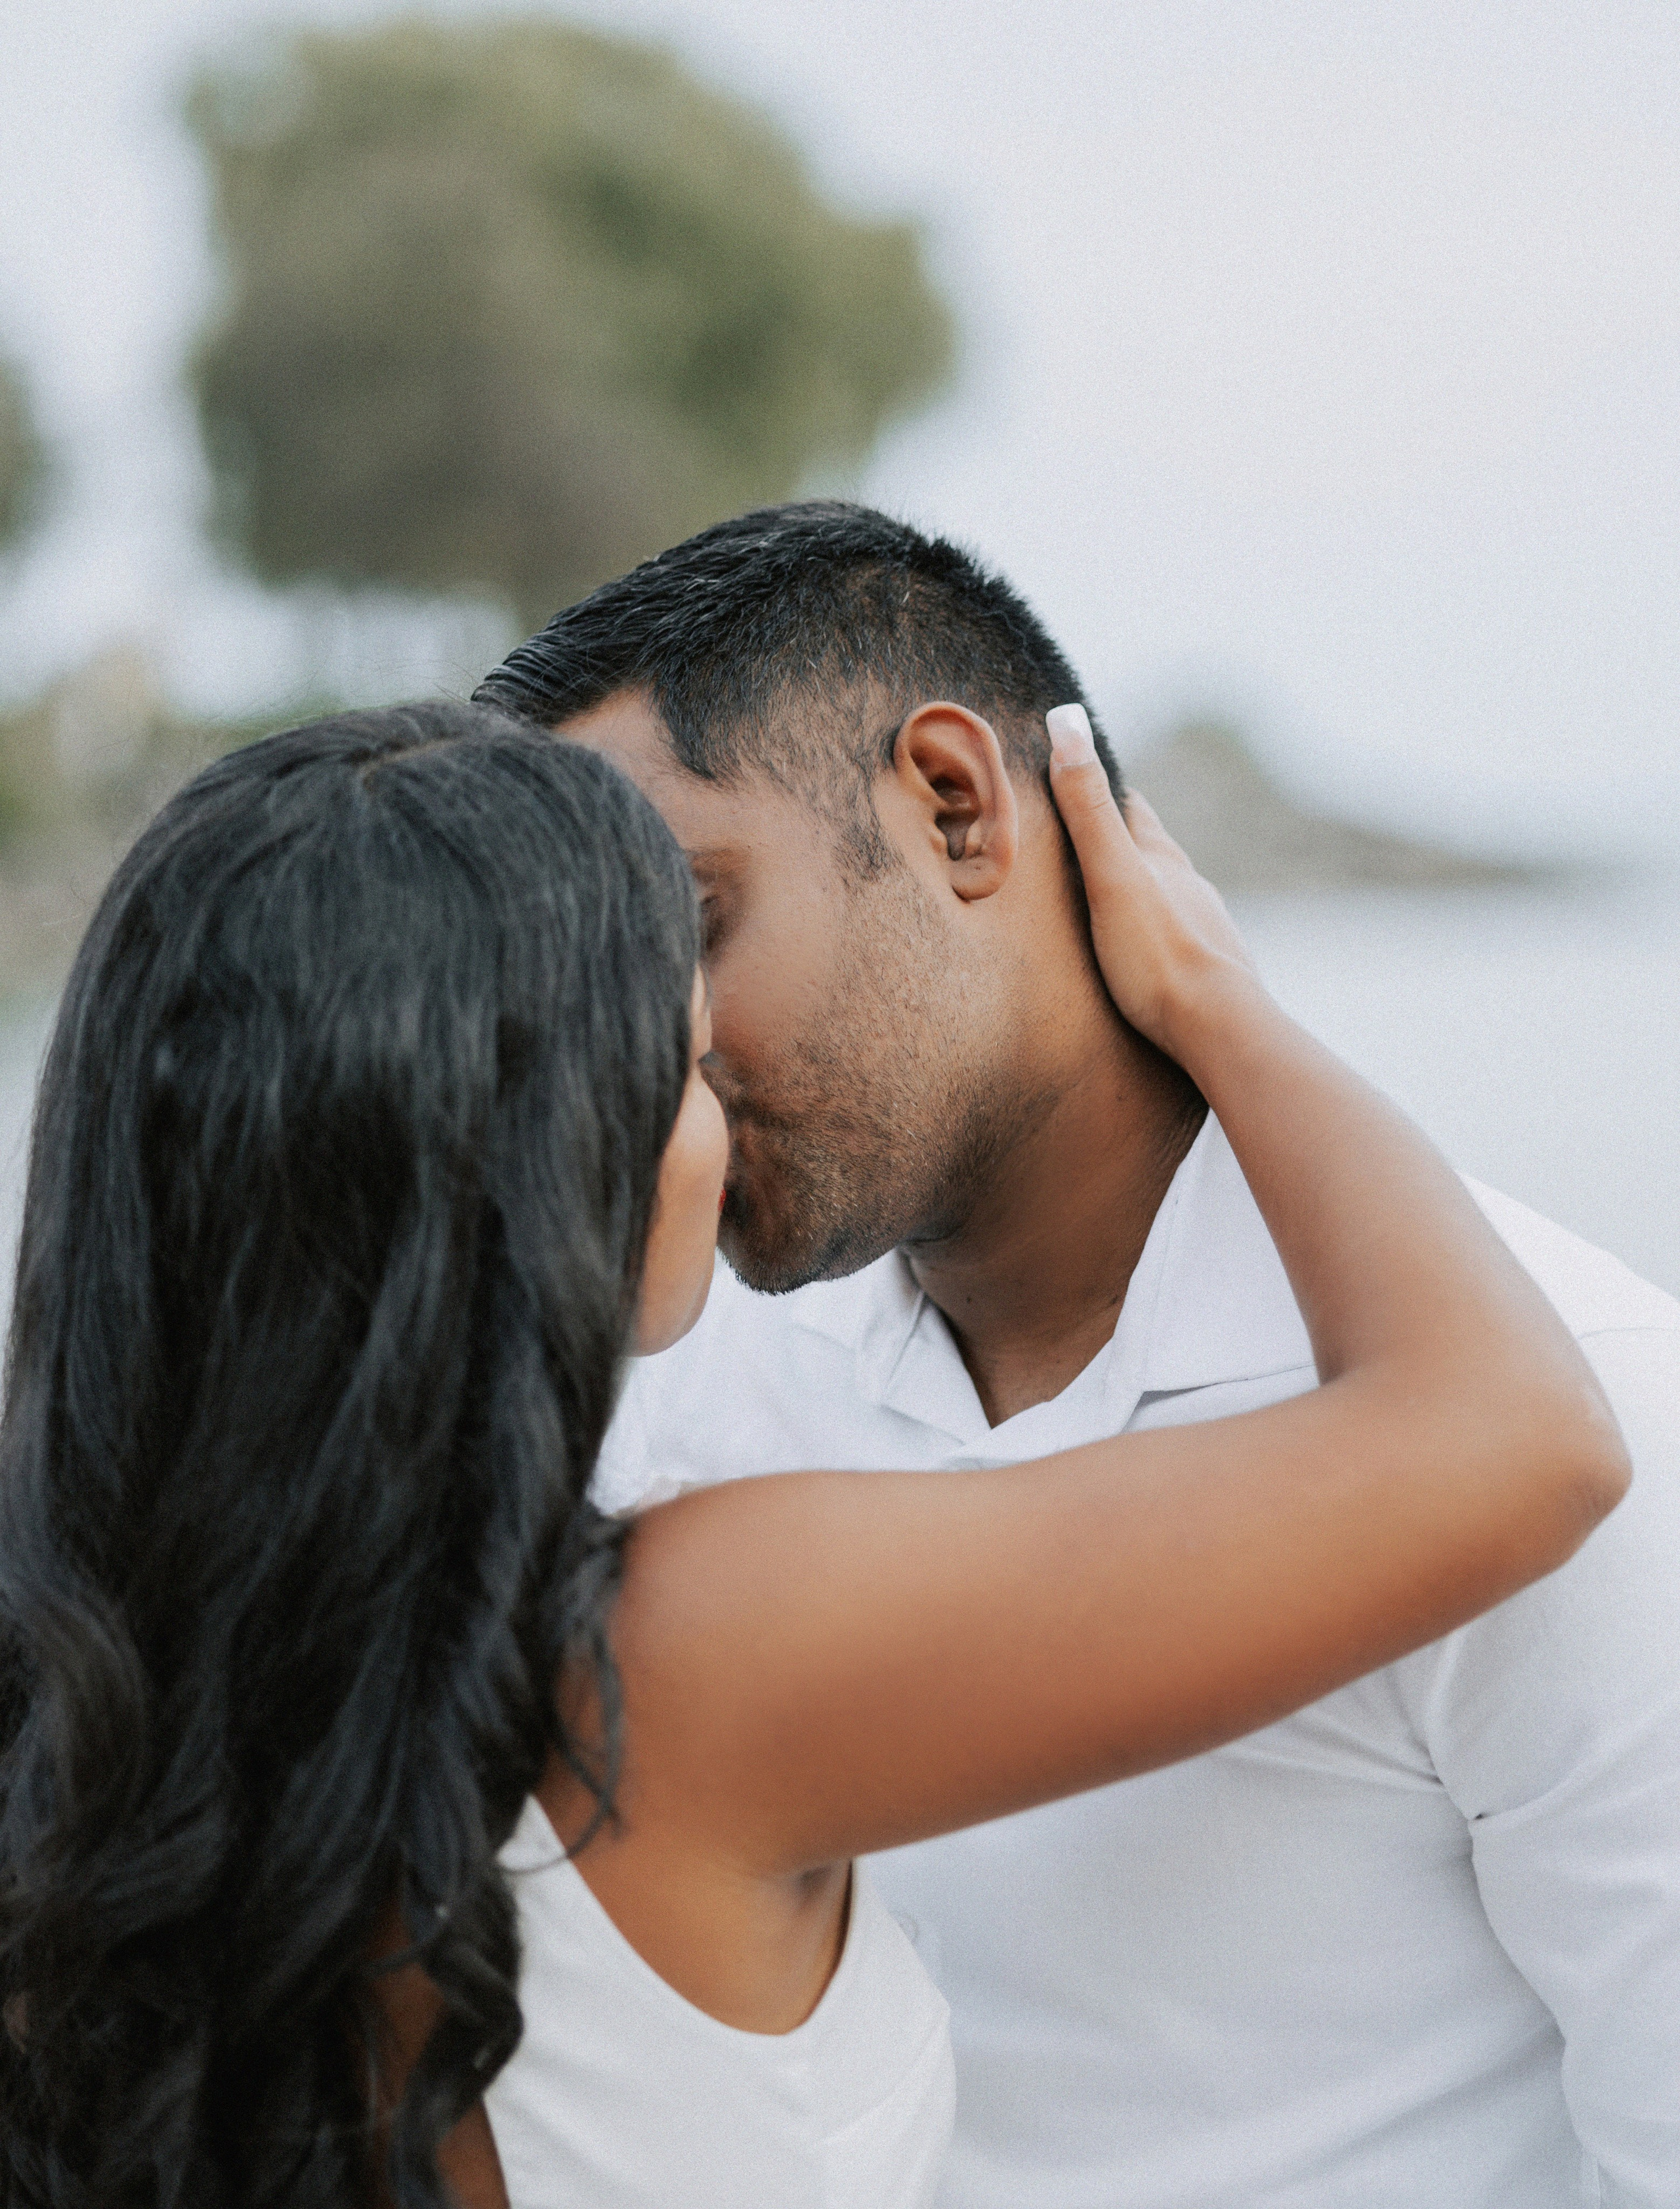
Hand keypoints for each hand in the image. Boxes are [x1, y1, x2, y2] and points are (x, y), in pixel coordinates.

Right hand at [1046, 704, 1259, 1059]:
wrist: (1220, 1029)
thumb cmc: (1158, 955)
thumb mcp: (1110, 875)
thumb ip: (1088, 807)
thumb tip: (1067, 719)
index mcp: (1163, 860)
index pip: (1135, 811)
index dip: (1110, 791)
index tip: (1087, 776)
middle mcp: (1192, 888)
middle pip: (1157, 853)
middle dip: (1129, 842)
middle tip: (1098, 836)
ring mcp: (1207, 930)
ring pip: (1174, 898)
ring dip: (1149, 891)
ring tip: (1122, 897)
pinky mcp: (1212, 973)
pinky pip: (1182, 942)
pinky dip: (1163, 935)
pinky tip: (1154, 954)